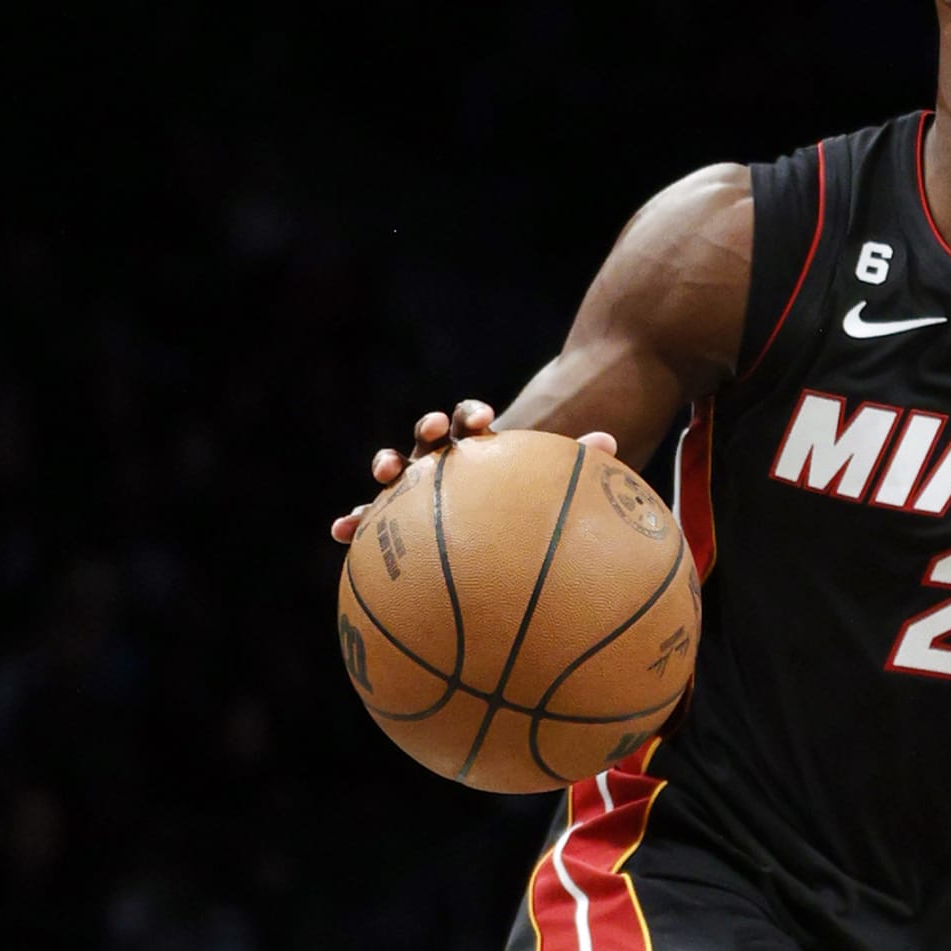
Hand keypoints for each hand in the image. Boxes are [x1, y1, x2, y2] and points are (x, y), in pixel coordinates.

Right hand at [329, 402, 618, 542]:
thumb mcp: (555, 478)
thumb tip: (609, 444)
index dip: (470, 416)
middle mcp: (446, 461)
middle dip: (427, 433)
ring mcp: (421, 487)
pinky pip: (379, 522)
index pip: (469, 421)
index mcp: (479, 447)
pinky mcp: (402, 517)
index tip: (483, 421)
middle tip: (435, 432)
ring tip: (385, 473)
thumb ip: (577, 461)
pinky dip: (360, 524)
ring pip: (398, 473)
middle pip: (429, 440)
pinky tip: (340, 534)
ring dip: (388, 468)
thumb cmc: (534, 493)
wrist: (506, 501)